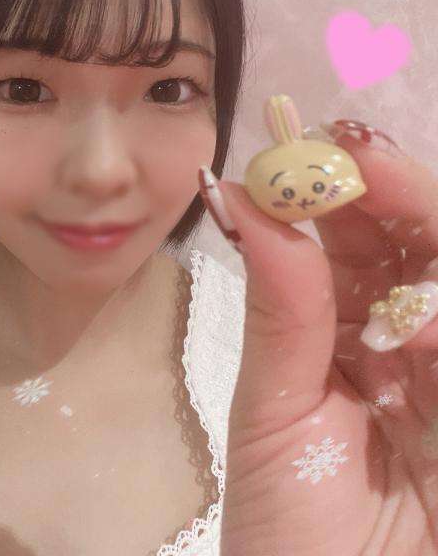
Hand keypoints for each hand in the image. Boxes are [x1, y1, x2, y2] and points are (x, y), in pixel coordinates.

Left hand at [200, 129, 437, 555]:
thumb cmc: (293, 526)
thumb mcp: (276, 413)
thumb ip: (279, 307)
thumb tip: (244, 195)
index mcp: (344, 327)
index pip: (352, 237)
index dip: (333, 189)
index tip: (302, 146)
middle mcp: (405, 334)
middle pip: (419, 240)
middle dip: (393, 191)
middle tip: (354, 153)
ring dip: (425, 240)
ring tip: (378, 219)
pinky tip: (413, 327)